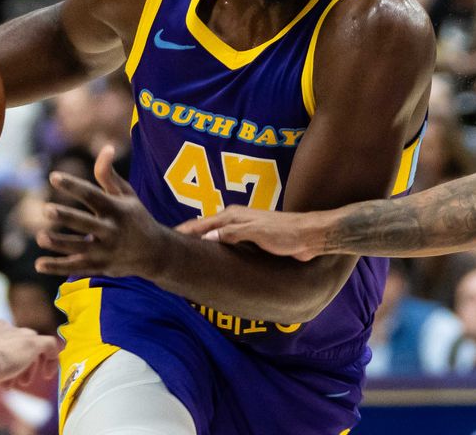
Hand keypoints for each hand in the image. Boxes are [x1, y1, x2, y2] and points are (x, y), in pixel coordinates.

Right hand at [0, 318, 59, 387]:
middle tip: (8, 384)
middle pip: (16, 342)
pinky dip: (52, 359)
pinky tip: (46, 375)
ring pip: (32, 346)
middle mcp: (4, 328)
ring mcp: (19, 334)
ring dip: (28, 366)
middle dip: (13, 364)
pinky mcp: (32, 343)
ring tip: (21, 383)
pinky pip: (52, 346)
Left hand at [34, 145, 172, 278]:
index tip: (53, 177)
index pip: (92, 195)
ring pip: (79, 248)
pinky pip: (76, 267)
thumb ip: (109, 174)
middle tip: (47, 209)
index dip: (73, 185)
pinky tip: (39, 264)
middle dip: (66, 217)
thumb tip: (107, 147)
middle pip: (86, 223)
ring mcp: (105, 251)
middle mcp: (111, 230)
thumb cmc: (136, 217)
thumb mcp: (127, 195)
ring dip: (59, 243)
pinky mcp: (99, 266)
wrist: (156, 253)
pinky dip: (58, 267)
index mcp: (117, 209)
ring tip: (41, 236)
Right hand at [176, 206, 322, 260]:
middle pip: (205, 229)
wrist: (309, 236)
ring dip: (202, 243)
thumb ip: (231, 233)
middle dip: (188, 237)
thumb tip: (206, 237)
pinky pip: (227, 244)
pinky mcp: (252, 240)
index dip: (183, 232)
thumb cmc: (285, 232)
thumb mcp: (256, 232)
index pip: (201, 224)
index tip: (166, 239)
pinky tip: (214, 259)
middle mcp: (235, 220)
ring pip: (215, 236)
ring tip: (186, 256)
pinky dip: (216, 249)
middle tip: (169, 250)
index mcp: (233, 215)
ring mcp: (243, 229)